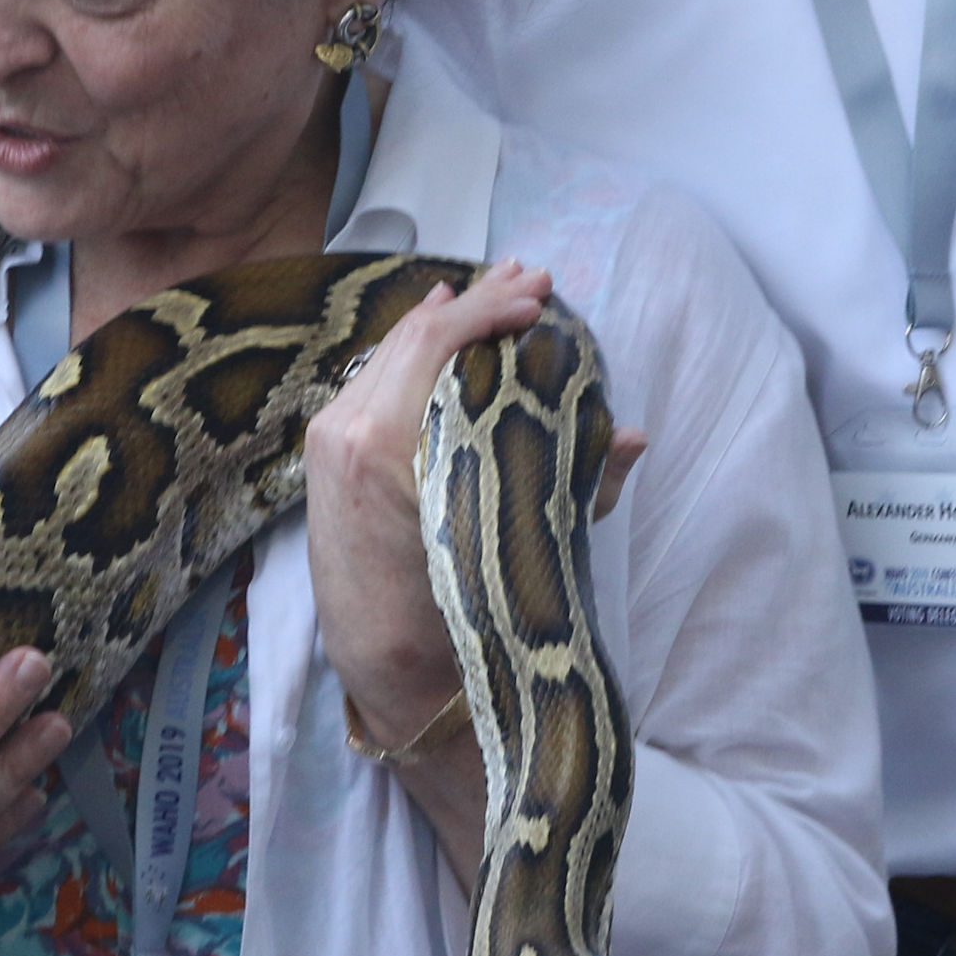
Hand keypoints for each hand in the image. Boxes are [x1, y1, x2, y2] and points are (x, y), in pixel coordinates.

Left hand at [303, 260, 553, 749]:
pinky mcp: (325, 455)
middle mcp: (348, 432)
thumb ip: (580, 485)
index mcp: (385, 447)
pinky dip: (408, 350)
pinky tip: (435, 327)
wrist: (392, 676)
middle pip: (413, 336)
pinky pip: (370, 379)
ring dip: (443, 319)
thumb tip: (630, 435)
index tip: (538, 299)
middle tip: (530, 280)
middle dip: (474, 302)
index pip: (436, 343)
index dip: (489, 309)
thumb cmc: (461, 616)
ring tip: (492, 293)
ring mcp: (329, 441)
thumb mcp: (528, 551)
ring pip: (389, 352)